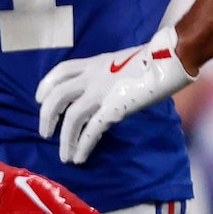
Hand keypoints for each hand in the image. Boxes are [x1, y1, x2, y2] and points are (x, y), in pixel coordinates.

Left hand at [34, 26, 193, 166]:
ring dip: (64, 139)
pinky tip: (79, 157)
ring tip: (63, 155)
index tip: (39, 99)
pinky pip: (93, 129)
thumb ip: (108, 74)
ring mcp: (102, 92)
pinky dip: (83, 145)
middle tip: (45, 133)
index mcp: (95, 63)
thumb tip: (105, 90)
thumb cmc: (156, 59)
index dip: (46, 85)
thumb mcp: (122, 61)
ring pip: (71, 117)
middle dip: (47, 117)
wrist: (173, 56)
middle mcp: (93, 76)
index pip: (61, 71)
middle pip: (58, 96)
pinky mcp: (116, 107)